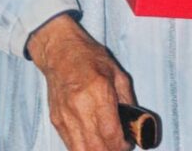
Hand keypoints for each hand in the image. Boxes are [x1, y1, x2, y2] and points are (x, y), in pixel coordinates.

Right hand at [28, 14, 134, 150]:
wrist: (60, 50)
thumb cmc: (89, 57)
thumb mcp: (117, 73)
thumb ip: (128, 100)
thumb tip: (134, 123)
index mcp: (99, 92)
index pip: (111, 134)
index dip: (122, 145)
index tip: (127, 143)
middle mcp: (80, 107)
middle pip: (97, 148)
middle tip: (118, 145)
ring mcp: (66, 116)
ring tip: (105, 146)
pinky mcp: (56, 121)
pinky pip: (71, 145)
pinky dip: (84, 148)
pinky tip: (92, 141)